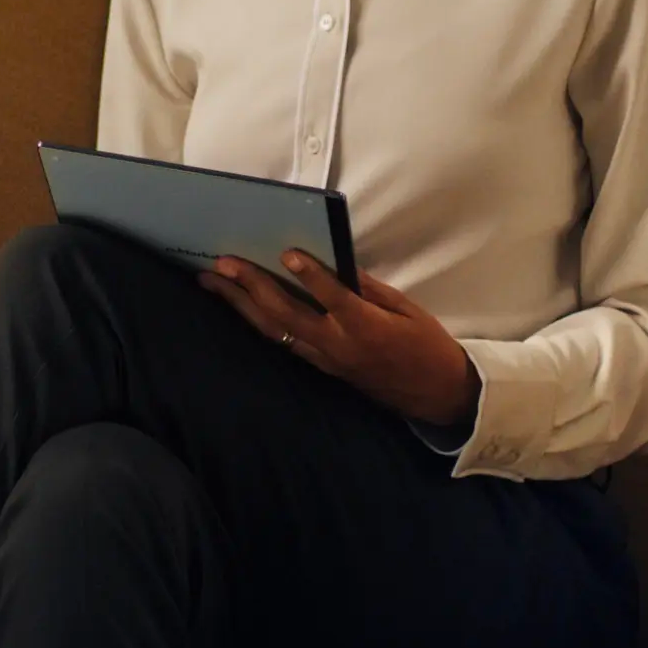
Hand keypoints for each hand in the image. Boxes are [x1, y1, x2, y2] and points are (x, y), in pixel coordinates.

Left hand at [198, 252, 480, 425]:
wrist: (436, 394)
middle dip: (251, 286)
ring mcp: (325, 359)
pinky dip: (256, 321)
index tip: (286, 252)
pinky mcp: (320, 367)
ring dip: (239, 304)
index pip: (334, 298)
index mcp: (367, 327)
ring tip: (211, 281)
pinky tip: (236, 305)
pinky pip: (282, 341)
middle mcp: (339, 345)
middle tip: (222, 263)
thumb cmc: (425, 345)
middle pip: (287, 314)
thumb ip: (367, 287)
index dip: (310, 276)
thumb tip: (334, 262)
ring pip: (274, 330)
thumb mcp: (405, 308)